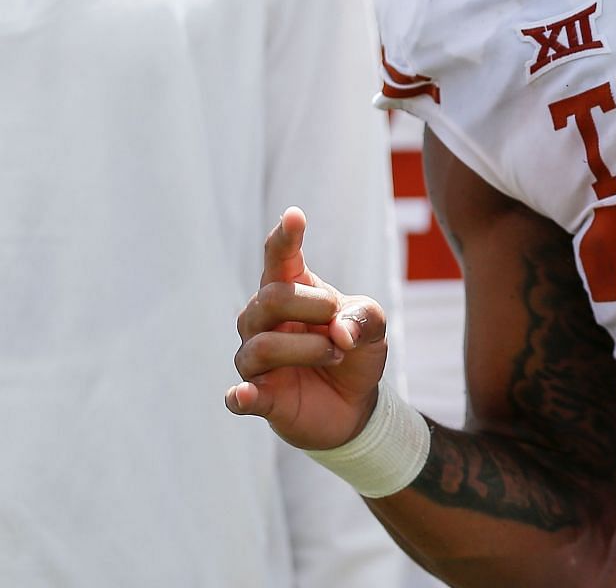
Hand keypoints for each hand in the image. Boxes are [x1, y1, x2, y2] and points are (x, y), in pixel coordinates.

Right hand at [227, 207, 388, 450]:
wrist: (357, 402)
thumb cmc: (356, 349)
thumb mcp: (374, 325)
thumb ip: (363, 318)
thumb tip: (339, 335)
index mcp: (293, 291)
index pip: (279, 258)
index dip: (284, 238)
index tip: (295, 215)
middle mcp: (264, 320)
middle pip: (271, 297)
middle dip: (313, 307)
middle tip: (340, 327)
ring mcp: (256, 359)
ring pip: (262, 344)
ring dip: (309, 349)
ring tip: (335, 354)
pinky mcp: (258, 397)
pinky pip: (240, 395)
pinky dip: (241, 395)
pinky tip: (243, 395)